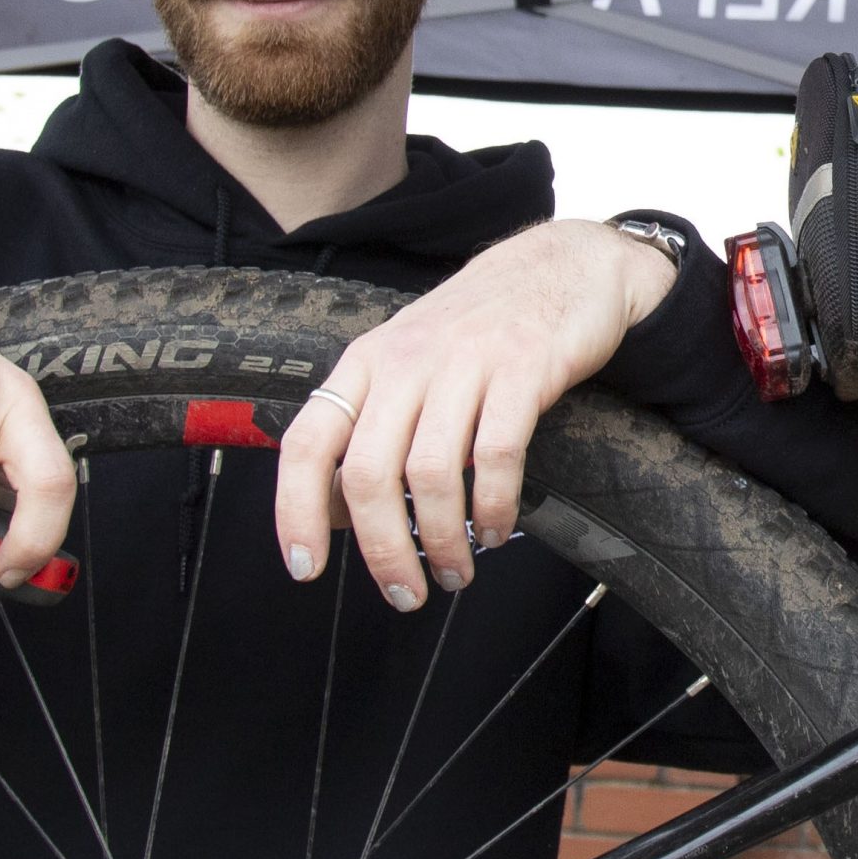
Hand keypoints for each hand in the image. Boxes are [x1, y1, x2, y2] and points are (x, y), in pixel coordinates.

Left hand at [273, 220, 676, 610]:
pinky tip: (497, 529)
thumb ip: (371, 425)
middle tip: (405, 593)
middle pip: (369, 474)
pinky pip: (496, 455)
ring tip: (456, 570)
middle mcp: (405, 361)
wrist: (561, 264)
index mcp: (365, 364)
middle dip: (383, 550)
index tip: (304, 566)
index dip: (296, 511)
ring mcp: (464, 363)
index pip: (308, 442)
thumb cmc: (479, 327)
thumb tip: (337, 512)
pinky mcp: (523, 368)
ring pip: (431, 474)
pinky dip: (493, 507)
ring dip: (442, 540)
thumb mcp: (406, 361)